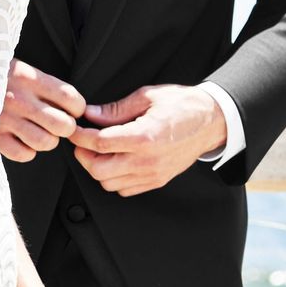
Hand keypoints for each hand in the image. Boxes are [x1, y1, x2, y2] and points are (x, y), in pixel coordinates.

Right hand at [0, 59, 85, 161]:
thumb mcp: (20, 68)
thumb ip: (44, 84)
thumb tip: (73, 106)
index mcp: (28, 78)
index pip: (71, 99)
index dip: (77, 108)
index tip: (70, 108)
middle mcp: (19, 100)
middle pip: (63, 125)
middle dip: (65, 127)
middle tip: (57, 123)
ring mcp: (4, 119)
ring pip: (45, 142)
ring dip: (47, 140)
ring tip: (38, 132)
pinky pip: (22, 154)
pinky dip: (27, 151)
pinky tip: (22, 141)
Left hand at [72, 84, 225, 196]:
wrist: (212, 121)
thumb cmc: (182, 105)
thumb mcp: (147, 97)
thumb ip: (115, 109)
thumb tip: (89, 114)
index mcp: (144, 136)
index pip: (98, 143)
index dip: (79, 137)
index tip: (73, 129)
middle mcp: (147, 160)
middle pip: (98, 169)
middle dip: (84, 155)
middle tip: (82, 141)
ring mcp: (152, 174)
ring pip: (108, 183)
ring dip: (97, 168)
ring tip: (99, 151)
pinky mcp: (157, 181)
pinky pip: (124, 189)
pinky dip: (113, 179)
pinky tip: (115, 161)